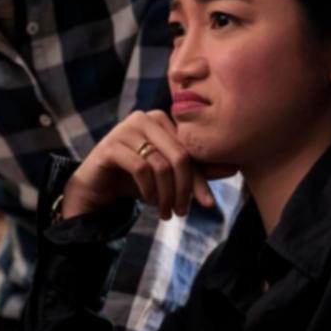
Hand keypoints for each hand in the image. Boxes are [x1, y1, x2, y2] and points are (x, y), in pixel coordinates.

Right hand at [63, 110, 230, 222]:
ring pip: (161, 164)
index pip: (191, 149)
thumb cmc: (134, 179)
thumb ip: (198, 170)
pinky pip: (141, 168)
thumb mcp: (169, 176)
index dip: (200, 178)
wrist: (95, 188)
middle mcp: (145, 117)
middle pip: (180, 155)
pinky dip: (148, 190)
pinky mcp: (110, 145)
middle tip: (182, 212)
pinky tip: (148, 201)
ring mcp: (125, 129)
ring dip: (166, 194)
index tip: (207, 204)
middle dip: (184, 189)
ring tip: (166, 212)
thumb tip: (235, 167)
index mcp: (163, 119)